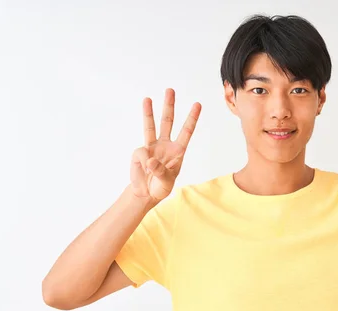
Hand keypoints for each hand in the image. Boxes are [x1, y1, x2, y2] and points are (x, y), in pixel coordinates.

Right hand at [130, 88, 200, 202]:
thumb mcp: (166, 183)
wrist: (145, 193)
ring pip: (151, 126)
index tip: (197, 104)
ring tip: (147, 98)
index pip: (186, 132)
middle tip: (170, 90)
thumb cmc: (160, 187)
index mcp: (178, 151)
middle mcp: (165, 145)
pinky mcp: (140, 152)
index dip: (191, 118)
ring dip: (149, 112)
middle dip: (169, 106)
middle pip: (168, 122)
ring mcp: (152, 147)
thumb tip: (150, 160)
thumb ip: (160, 172)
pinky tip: (144, 171)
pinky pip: (140, 154)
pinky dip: (142, 164)